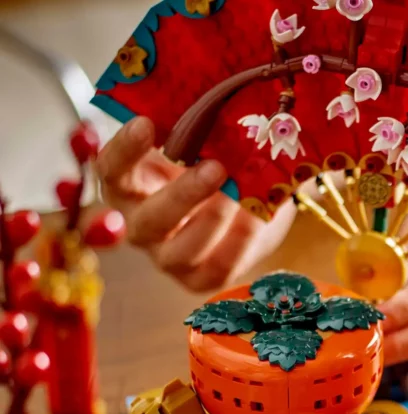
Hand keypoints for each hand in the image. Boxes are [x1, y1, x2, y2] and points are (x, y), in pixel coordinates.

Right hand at [97, 117, 291, 291]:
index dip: (124, 150)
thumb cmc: (220, 165)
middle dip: (181, 195)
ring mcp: (169, 256)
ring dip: (209, 224)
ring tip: (238, 198)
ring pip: (176, 254)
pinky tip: (255, 222)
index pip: (111, 170)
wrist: (254, 204)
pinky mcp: (201, 278)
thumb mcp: (207, 144)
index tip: (146, 123)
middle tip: (214, 167)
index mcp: (131, 185)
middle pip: (145, 221)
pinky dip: (237, 246)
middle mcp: (142, 224)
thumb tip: (220, 100)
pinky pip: (215, 270)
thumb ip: (202, 131)